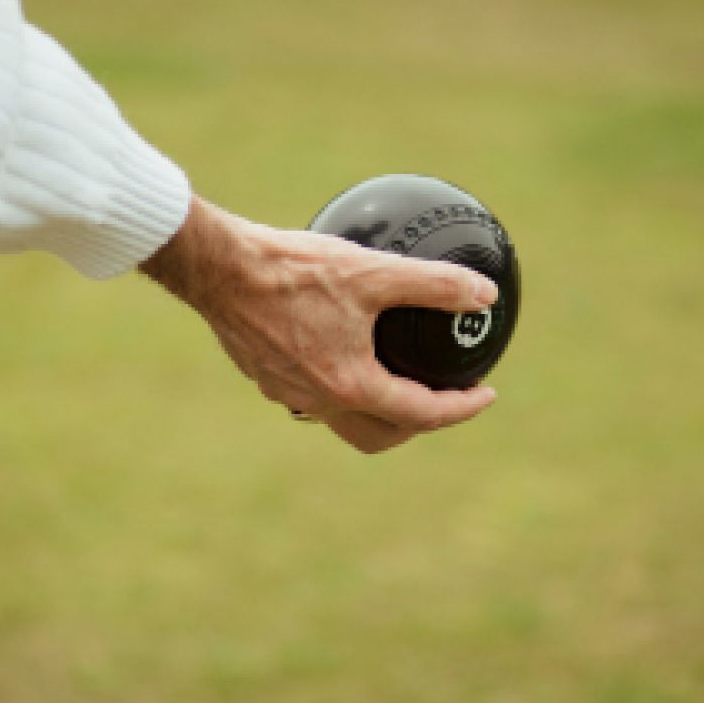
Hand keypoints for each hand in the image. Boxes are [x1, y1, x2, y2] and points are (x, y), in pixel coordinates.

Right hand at [141, 196, 498, 452]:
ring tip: (393, 376)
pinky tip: (341, 345)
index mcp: (350, 385)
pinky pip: (312, 393)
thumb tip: (482, 294)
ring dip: (375, 408)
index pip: (421, 414)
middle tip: (440, 398)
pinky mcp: (264, 375)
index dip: (461, 408)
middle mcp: (318, 401)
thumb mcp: (373, 271)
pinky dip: (339, 383)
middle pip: (380, 435)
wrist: (218, 267)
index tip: (485, 393)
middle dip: (417, 426)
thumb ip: (434, 284)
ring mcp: (287, 392)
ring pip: (342, 418)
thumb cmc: (293, 270)